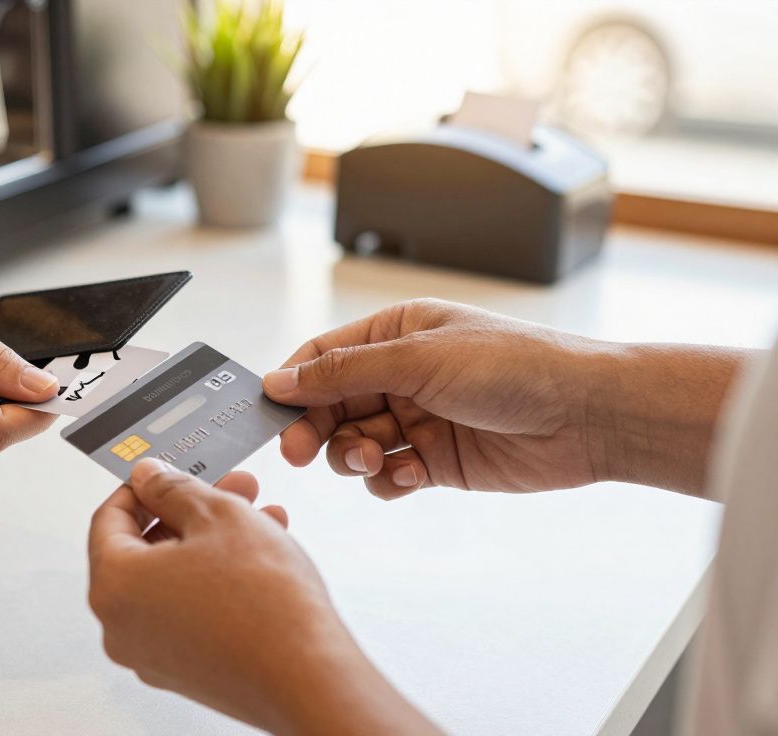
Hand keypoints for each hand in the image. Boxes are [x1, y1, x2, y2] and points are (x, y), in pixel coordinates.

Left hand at [88, 459, 435, 735]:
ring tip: (260, 517)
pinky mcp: (184, 670)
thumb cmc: (264, 603)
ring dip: (212, 541)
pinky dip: (215, 579)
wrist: (308, 677)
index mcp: (114, 585)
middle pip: (144, 548)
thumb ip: (173, 488)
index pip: (109, 518)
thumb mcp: (217, 515)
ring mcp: (151, 654)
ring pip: (173, 578)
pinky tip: (260, 556)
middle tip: (229, 488)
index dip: (143, 487)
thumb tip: (148, 478)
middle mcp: (121, 626)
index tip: (168, 474)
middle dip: (191, 511)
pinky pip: (188, 610)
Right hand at [263, 299, 743, 496]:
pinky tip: (411, 475)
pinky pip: (388, 476)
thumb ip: (344, 372)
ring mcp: (418, 419)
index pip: (323, 357)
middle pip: (331, 405)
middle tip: (300, 452)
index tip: (271, 411)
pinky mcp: (436, 461)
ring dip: (352, 456)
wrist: (588, 416)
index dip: (294, 384)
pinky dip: (389, 481)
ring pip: (354, 443)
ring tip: (372, 460)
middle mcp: (402, 374)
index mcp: (396, 333)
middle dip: (316, 430)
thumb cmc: (515, 366)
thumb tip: (280, 380)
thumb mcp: (419, 359)